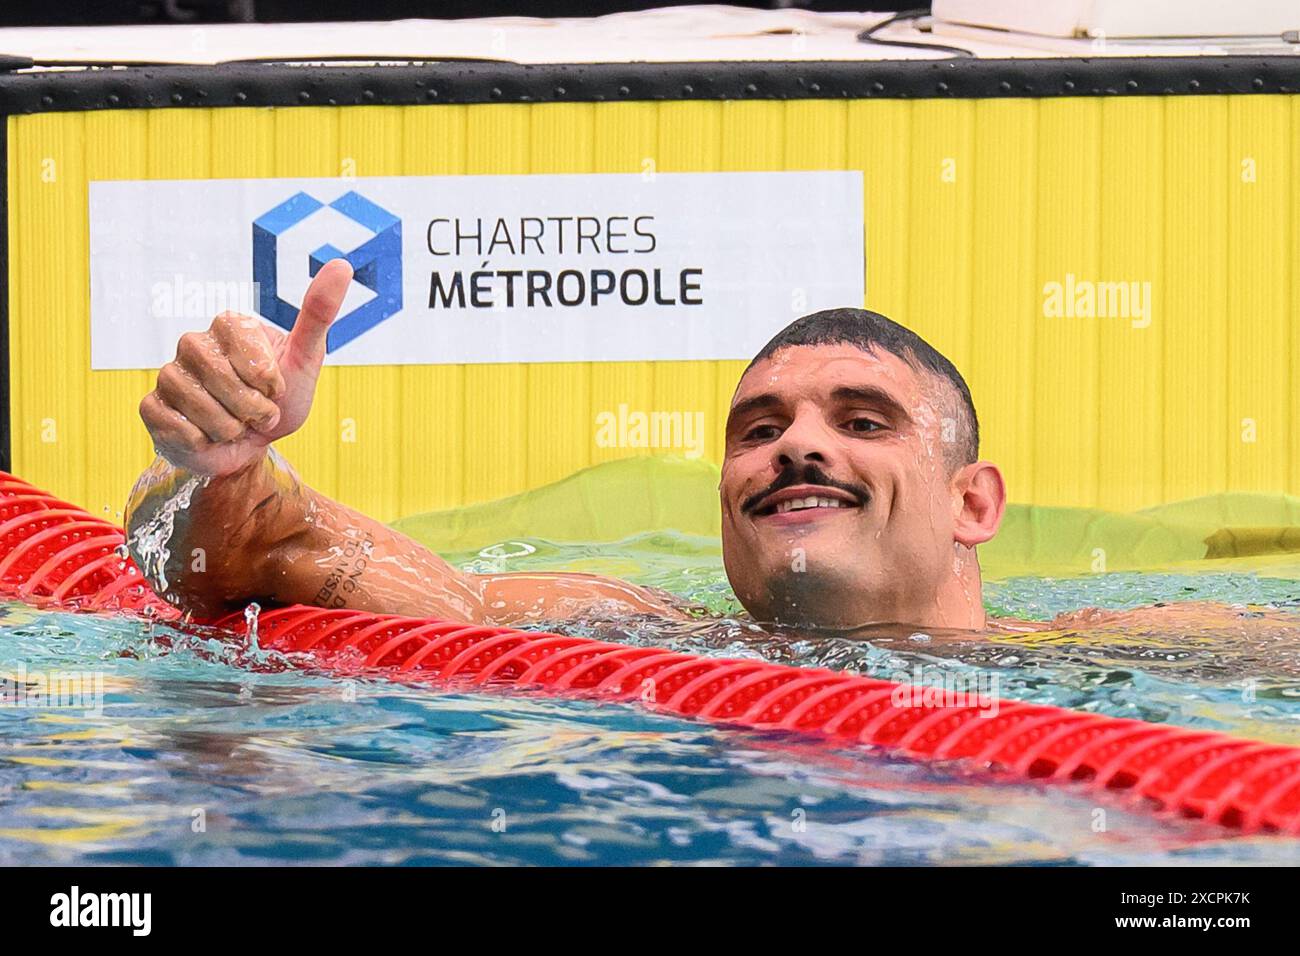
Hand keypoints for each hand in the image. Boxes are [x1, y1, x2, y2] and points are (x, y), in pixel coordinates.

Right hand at [139, 259, 353, 475]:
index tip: (274, 387)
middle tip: (257, 412)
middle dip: (253, 410)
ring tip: (234, 424)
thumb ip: (319, 313)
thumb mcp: (305, 360)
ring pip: (205, 412)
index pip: (252, 358)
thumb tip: (341, 264)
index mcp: (228, 324)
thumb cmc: (280, 400)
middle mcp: (193, 342)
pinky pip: (182, 431)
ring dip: (231, 429)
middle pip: (225, 383)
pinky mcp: (151, 406)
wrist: (251, 446)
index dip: (270, 384)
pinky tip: (207, 435)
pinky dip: (205, 444)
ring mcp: (169, 373)